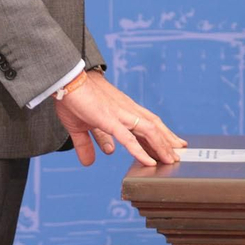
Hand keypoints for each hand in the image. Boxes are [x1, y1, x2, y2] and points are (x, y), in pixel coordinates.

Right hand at [52, 72, 184, 167]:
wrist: (66, 82)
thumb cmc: (74, 99)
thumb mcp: (81, 127)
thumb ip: (88, 144)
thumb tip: (90, 161)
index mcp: (122, 110)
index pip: (147, 123)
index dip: (160, 134)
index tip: (170, 144)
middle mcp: (126, 111)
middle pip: (154, 126)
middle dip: (167, 141)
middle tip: (178, 154)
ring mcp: (120, 114)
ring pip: (148, 132)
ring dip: (161, 147)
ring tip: (170, 160)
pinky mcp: (109, 120)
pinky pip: (128, 138)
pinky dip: (140, 151)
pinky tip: (149, 162)